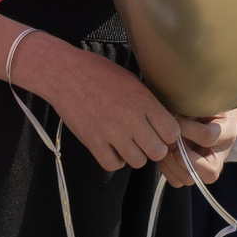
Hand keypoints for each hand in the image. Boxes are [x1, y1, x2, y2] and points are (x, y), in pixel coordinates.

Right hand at [14, 36, 182, 173]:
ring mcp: (111, 132)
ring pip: (137, 161)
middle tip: (144, 141)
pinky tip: (111, 149)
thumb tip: (162, 121)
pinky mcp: (92, 141)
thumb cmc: (98, 72)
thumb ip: (147, 103)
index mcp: (143, 100)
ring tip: (126, 144)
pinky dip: (114, 160)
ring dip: (134, 155)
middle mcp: (130, 118)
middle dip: (154, 148)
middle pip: (157, 151)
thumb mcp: (131, 81)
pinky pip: (113, 164)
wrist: (65, 73)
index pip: (171, 132)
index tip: (161, 132)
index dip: (168, 135)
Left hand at [161, 109, 236, 189]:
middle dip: (181, 156)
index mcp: (227, 133)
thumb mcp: (205, 100)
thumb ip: (193, 106)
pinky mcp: (192, 172)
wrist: (213, 112)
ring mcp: (207, 167)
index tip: (176, 116)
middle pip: (207, 171)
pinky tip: (163, 151)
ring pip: (190, 178)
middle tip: (168, 140)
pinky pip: (177, 180)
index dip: (187, 128)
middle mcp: (221, 155)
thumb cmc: (207, 103)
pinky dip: (166, 168)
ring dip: (171, 163)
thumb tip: (172, 113)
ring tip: (163, 145)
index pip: (208, 138)